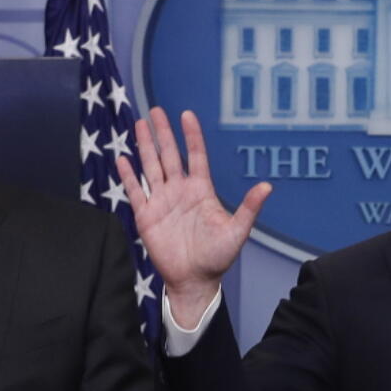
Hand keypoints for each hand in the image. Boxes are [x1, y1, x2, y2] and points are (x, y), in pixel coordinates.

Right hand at [118, 107, 271, 326]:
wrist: (194, 280)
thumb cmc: (217, 257)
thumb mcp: (237, 231)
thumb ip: (249, 208)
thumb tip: (268, 186)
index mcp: (201, 191)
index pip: (196, 156)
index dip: (191, 136)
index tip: (187, 114)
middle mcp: (180, 191)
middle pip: (169, 155)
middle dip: (163, 133)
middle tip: (156, 110)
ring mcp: (161, 201)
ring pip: (151, 167)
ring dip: (145, 146)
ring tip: (139, 124)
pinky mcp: (146, 216)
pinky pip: (135, 191)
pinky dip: (128, 175)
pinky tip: (123, 159)